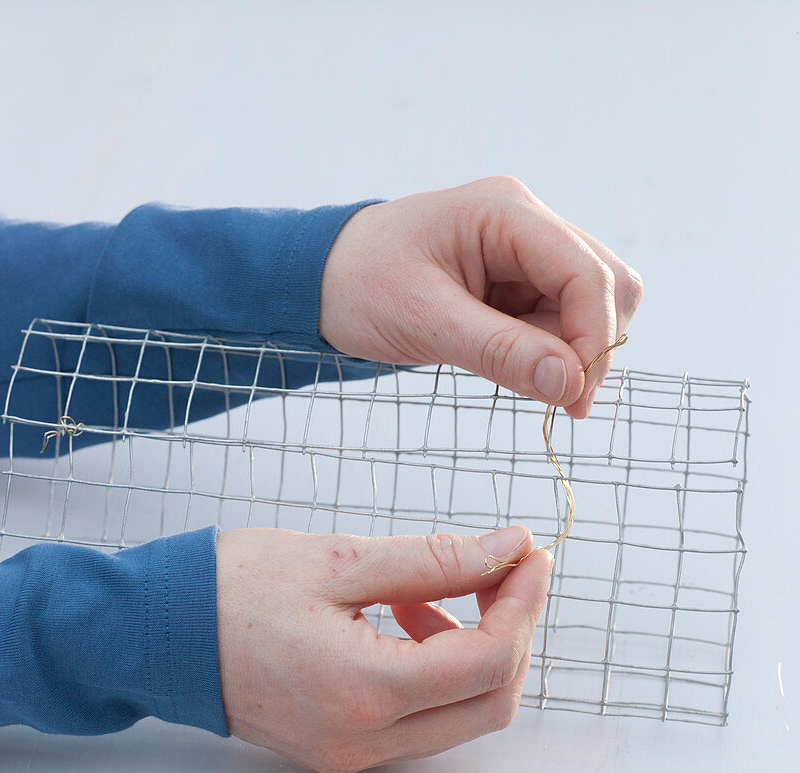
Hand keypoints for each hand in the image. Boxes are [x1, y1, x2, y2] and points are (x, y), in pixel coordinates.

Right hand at [216, 525, 551, 772]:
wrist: (157, 636)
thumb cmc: (230, 590)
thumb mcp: (338, 559)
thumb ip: (435, 558)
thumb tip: (511, 547)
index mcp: (365, 691)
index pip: (489, 661)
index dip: (524, 603)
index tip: (529, 554)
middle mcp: (365, 740)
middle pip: (489, 702)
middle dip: (512, 631)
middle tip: (501, 569)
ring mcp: (353, 755)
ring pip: (460, 717)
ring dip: (475, 653)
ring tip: (436, 592)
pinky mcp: (342, 751)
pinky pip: (421, 722)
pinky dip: (437, 673)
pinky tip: (408, 622)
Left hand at [320, 175, 642, 417]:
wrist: (322, 281)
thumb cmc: (360, 285)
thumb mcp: (424, 320)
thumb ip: (499, 351)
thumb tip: (569, 385)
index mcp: (505, 213)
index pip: (587, 272)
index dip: (595, 339)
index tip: (574, 399)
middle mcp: (527, 224)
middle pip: (607, 284)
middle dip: (593, 347)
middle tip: (560, 402)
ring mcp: (526, 252)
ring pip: (591, 307)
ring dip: (572, 353)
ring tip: (522, 378)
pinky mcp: (519, 283)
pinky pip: (560, 322)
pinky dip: (551, 353)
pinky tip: (516, 367)